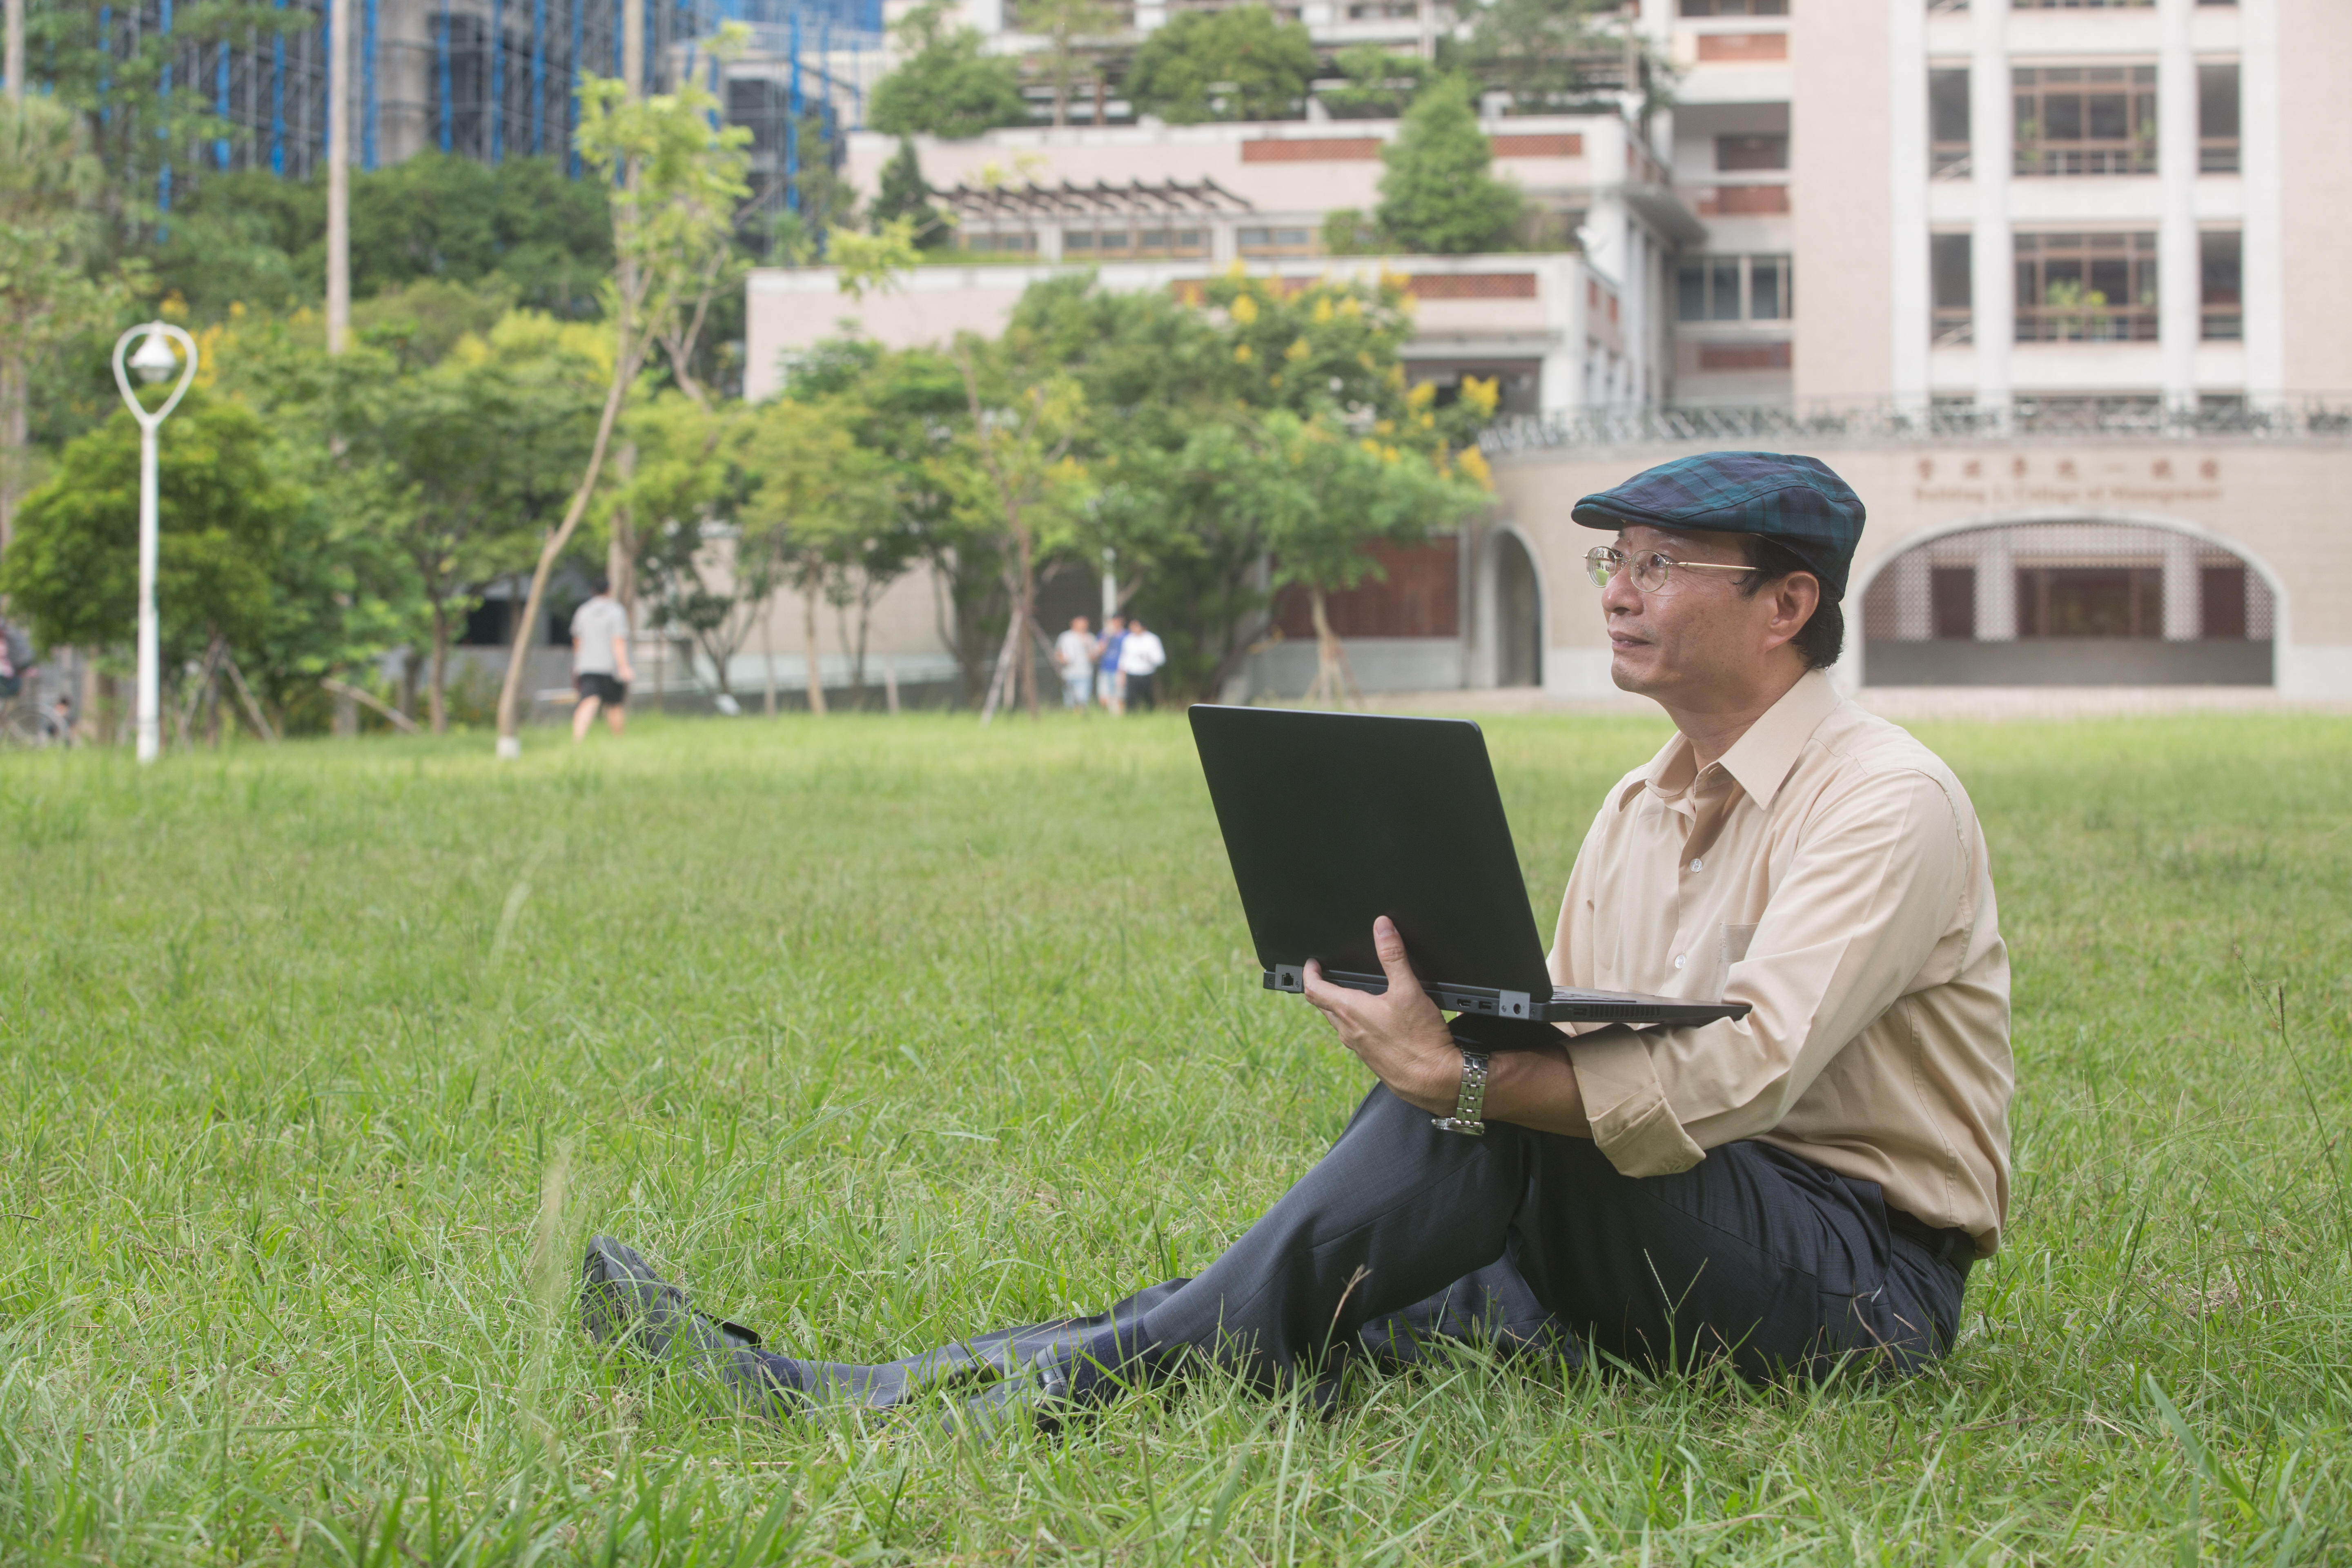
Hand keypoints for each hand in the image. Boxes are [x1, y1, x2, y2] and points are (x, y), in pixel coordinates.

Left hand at [1301, 916, 1462, 1115]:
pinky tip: (1372, 1020)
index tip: (1311, 963)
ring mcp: (1358, 1047)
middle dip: (1322, 988)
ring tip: (1347, 993)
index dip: (1309, 973)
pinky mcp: (1370, 1058)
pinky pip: (1353, 1036)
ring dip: (1337, 1006)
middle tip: (1325, 975)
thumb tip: (1382, 927)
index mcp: (1350, 1011)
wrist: (1434, 1081)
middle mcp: (1349, 1031)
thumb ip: (1394, 956)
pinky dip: (1354, 1022)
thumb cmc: (1420, 1040)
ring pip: (1338, 1022)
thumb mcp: (1408, 989)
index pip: (1315, 990)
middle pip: (1323, 1006)